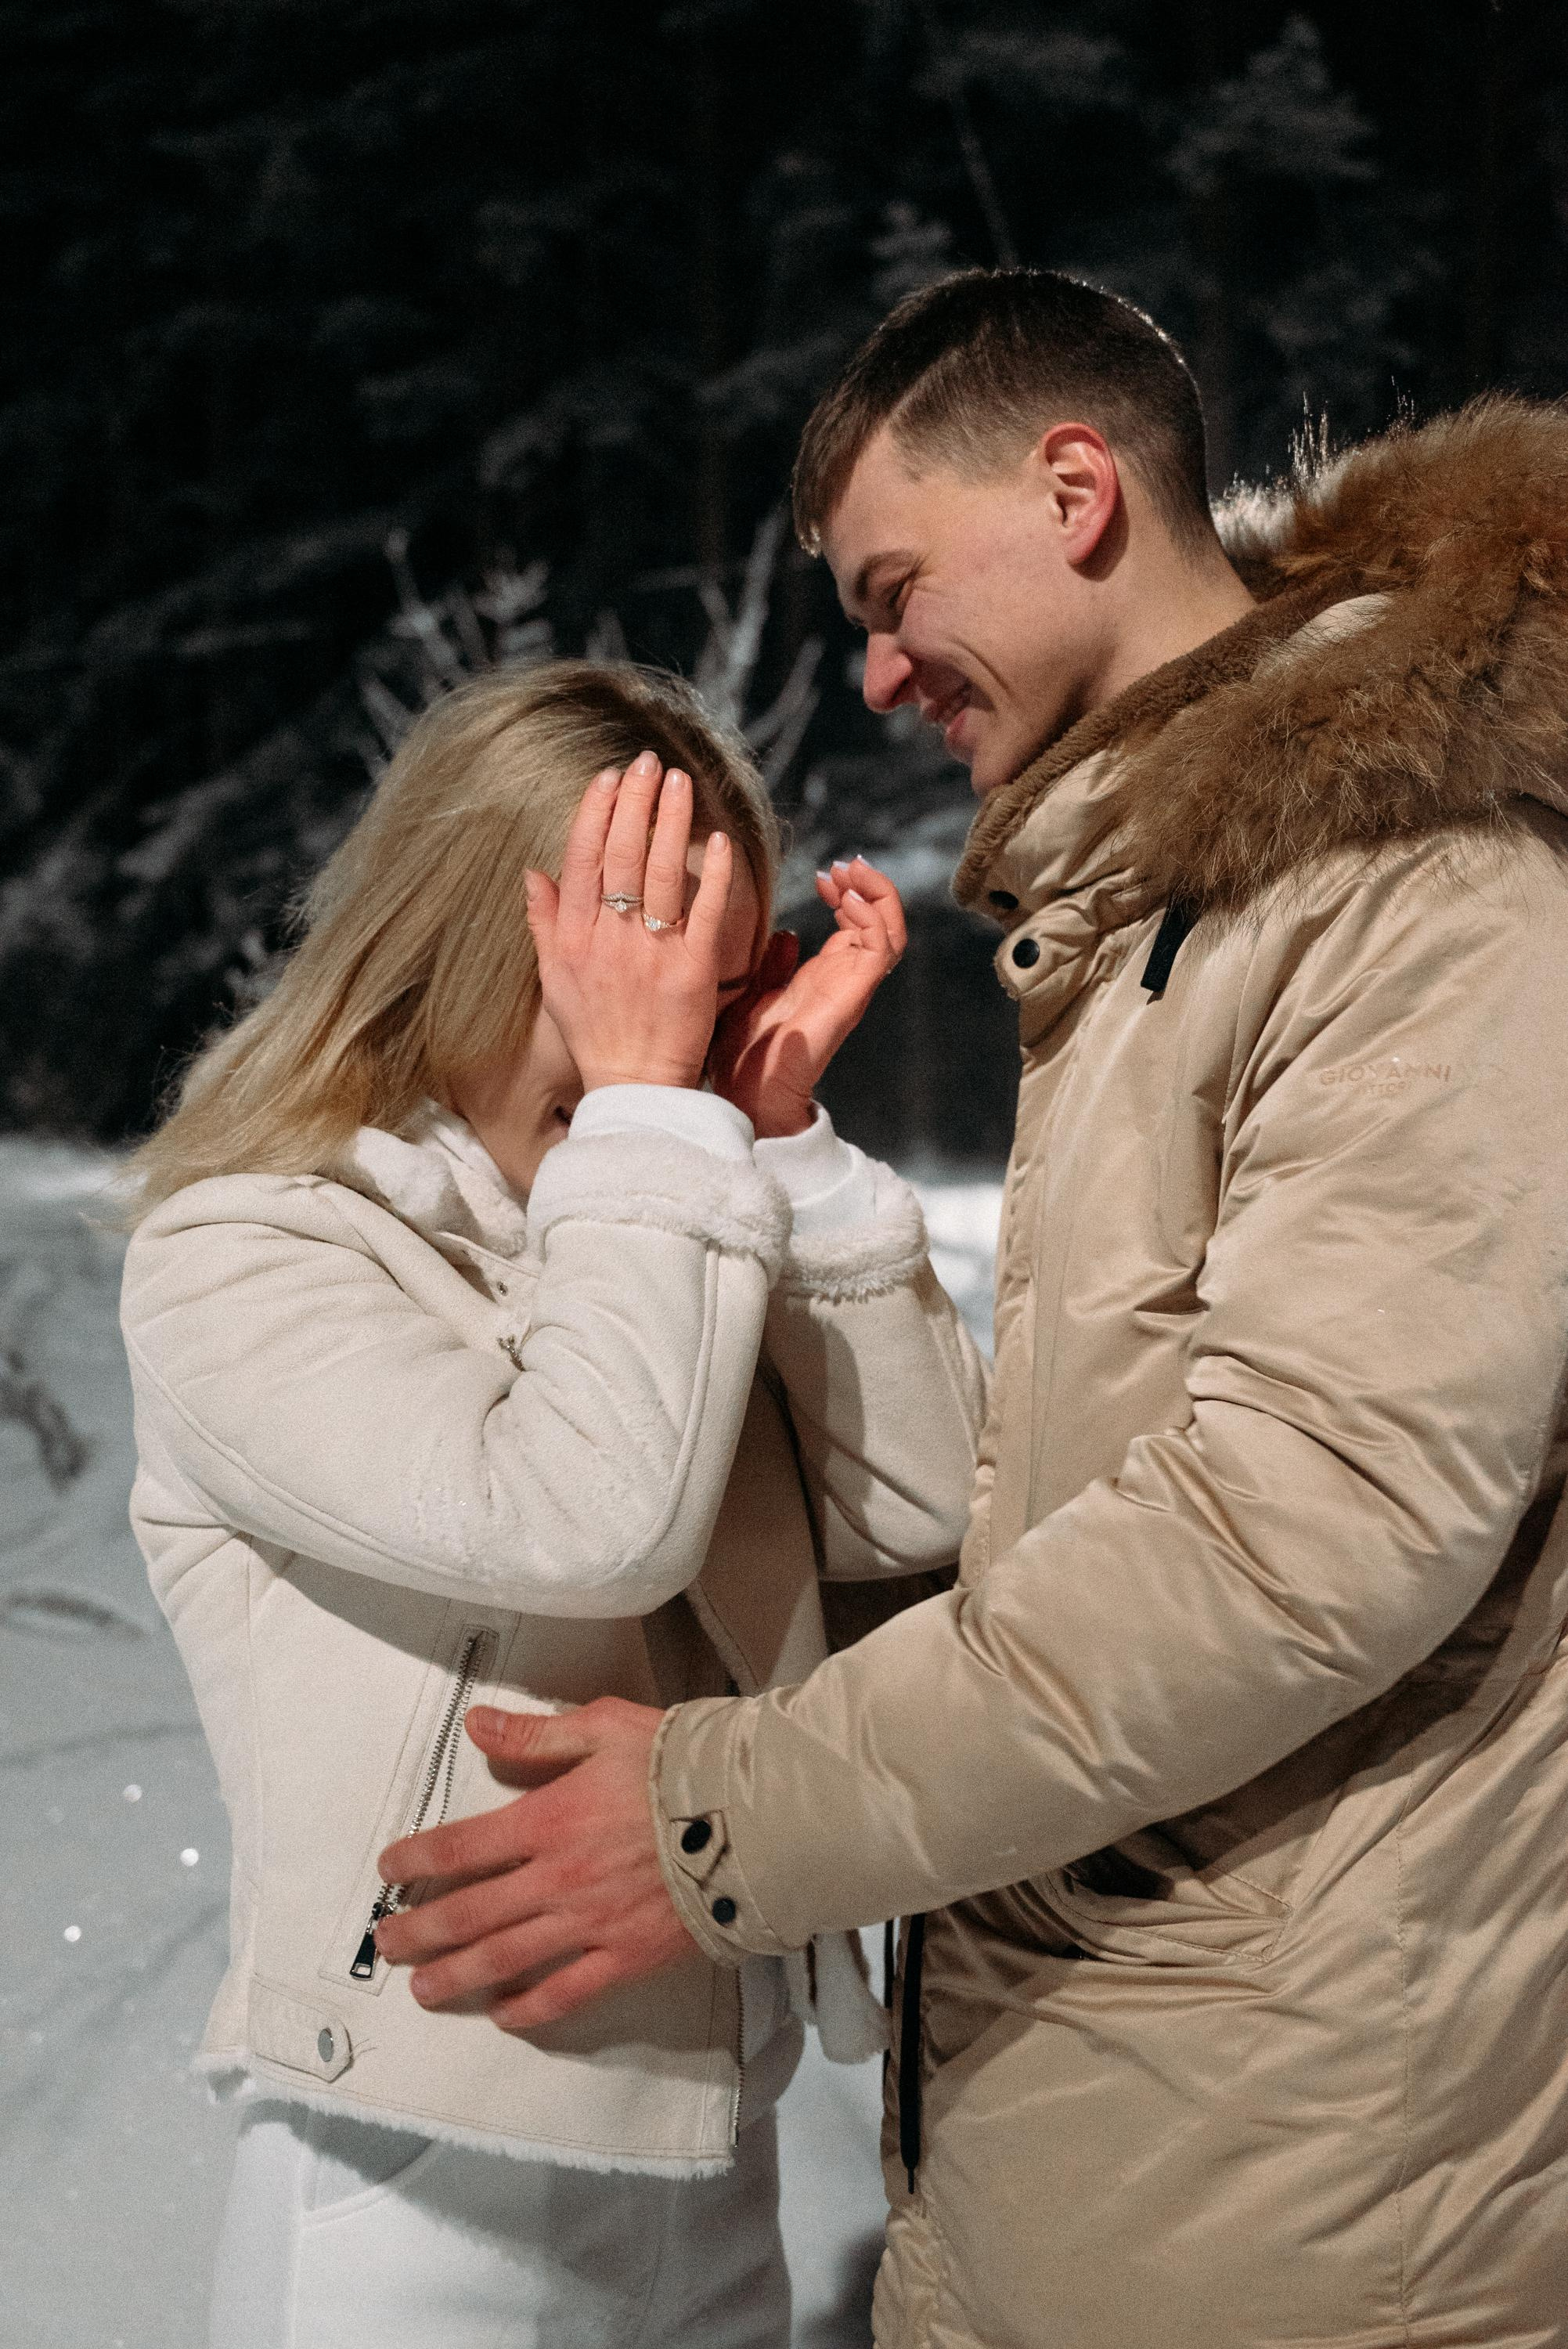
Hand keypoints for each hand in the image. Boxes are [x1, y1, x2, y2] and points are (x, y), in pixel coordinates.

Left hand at [373, 1697, 693, 2030]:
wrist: (753, 1818)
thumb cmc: (679, 1763)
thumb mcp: (604, 1727)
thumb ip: (535, 1735)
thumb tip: (473, 1726)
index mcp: (548, 1820)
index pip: (461, 1847)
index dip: (417, 1858)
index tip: (388, 1868)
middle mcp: (557, 1880)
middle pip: (470, 1913)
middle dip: (420, 1930)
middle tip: (386, 1943)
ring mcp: (590, 1925)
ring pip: (506, 1960)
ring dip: (456, 1976)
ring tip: (422, 1990)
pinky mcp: (627, 1958)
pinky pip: (568, 1992)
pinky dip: (531, 2008)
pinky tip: (505, 2014)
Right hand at [525, 752, 732, 1093]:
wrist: (633, 1085)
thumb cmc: (593, 1032)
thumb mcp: (555, 978)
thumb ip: (544, 922)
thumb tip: (533, 872)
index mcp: (576, 937)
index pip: (583, 859)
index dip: (596, 813)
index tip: (608, 777)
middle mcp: (611, 938)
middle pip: (621, 855)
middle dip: (634, 802)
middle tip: (647, 762)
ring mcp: (653, 952)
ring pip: (661, 872)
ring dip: (671, 821)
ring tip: (679, 782)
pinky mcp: (694, 970)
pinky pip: (705, 912)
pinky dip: (713, 874)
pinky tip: (720, 840)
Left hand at [709, 858, 906, 1137]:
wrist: (743, 1091)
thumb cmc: (742, 1052)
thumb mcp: (753, 992)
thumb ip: (774, 964)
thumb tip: (787, 933)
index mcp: (824, 976)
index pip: (857, 926)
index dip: (848, 894)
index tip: (822, 874)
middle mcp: (845, 979)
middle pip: (882, 923)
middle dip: (869, 886)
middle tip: (843, 865)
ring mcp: (852, 988)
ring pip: (891, 932)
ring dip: (876, 895)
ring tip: (849, 872)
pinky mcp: (852, 996)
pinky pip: (880, 950)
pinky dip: (870, 917)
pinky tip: (845, 900)